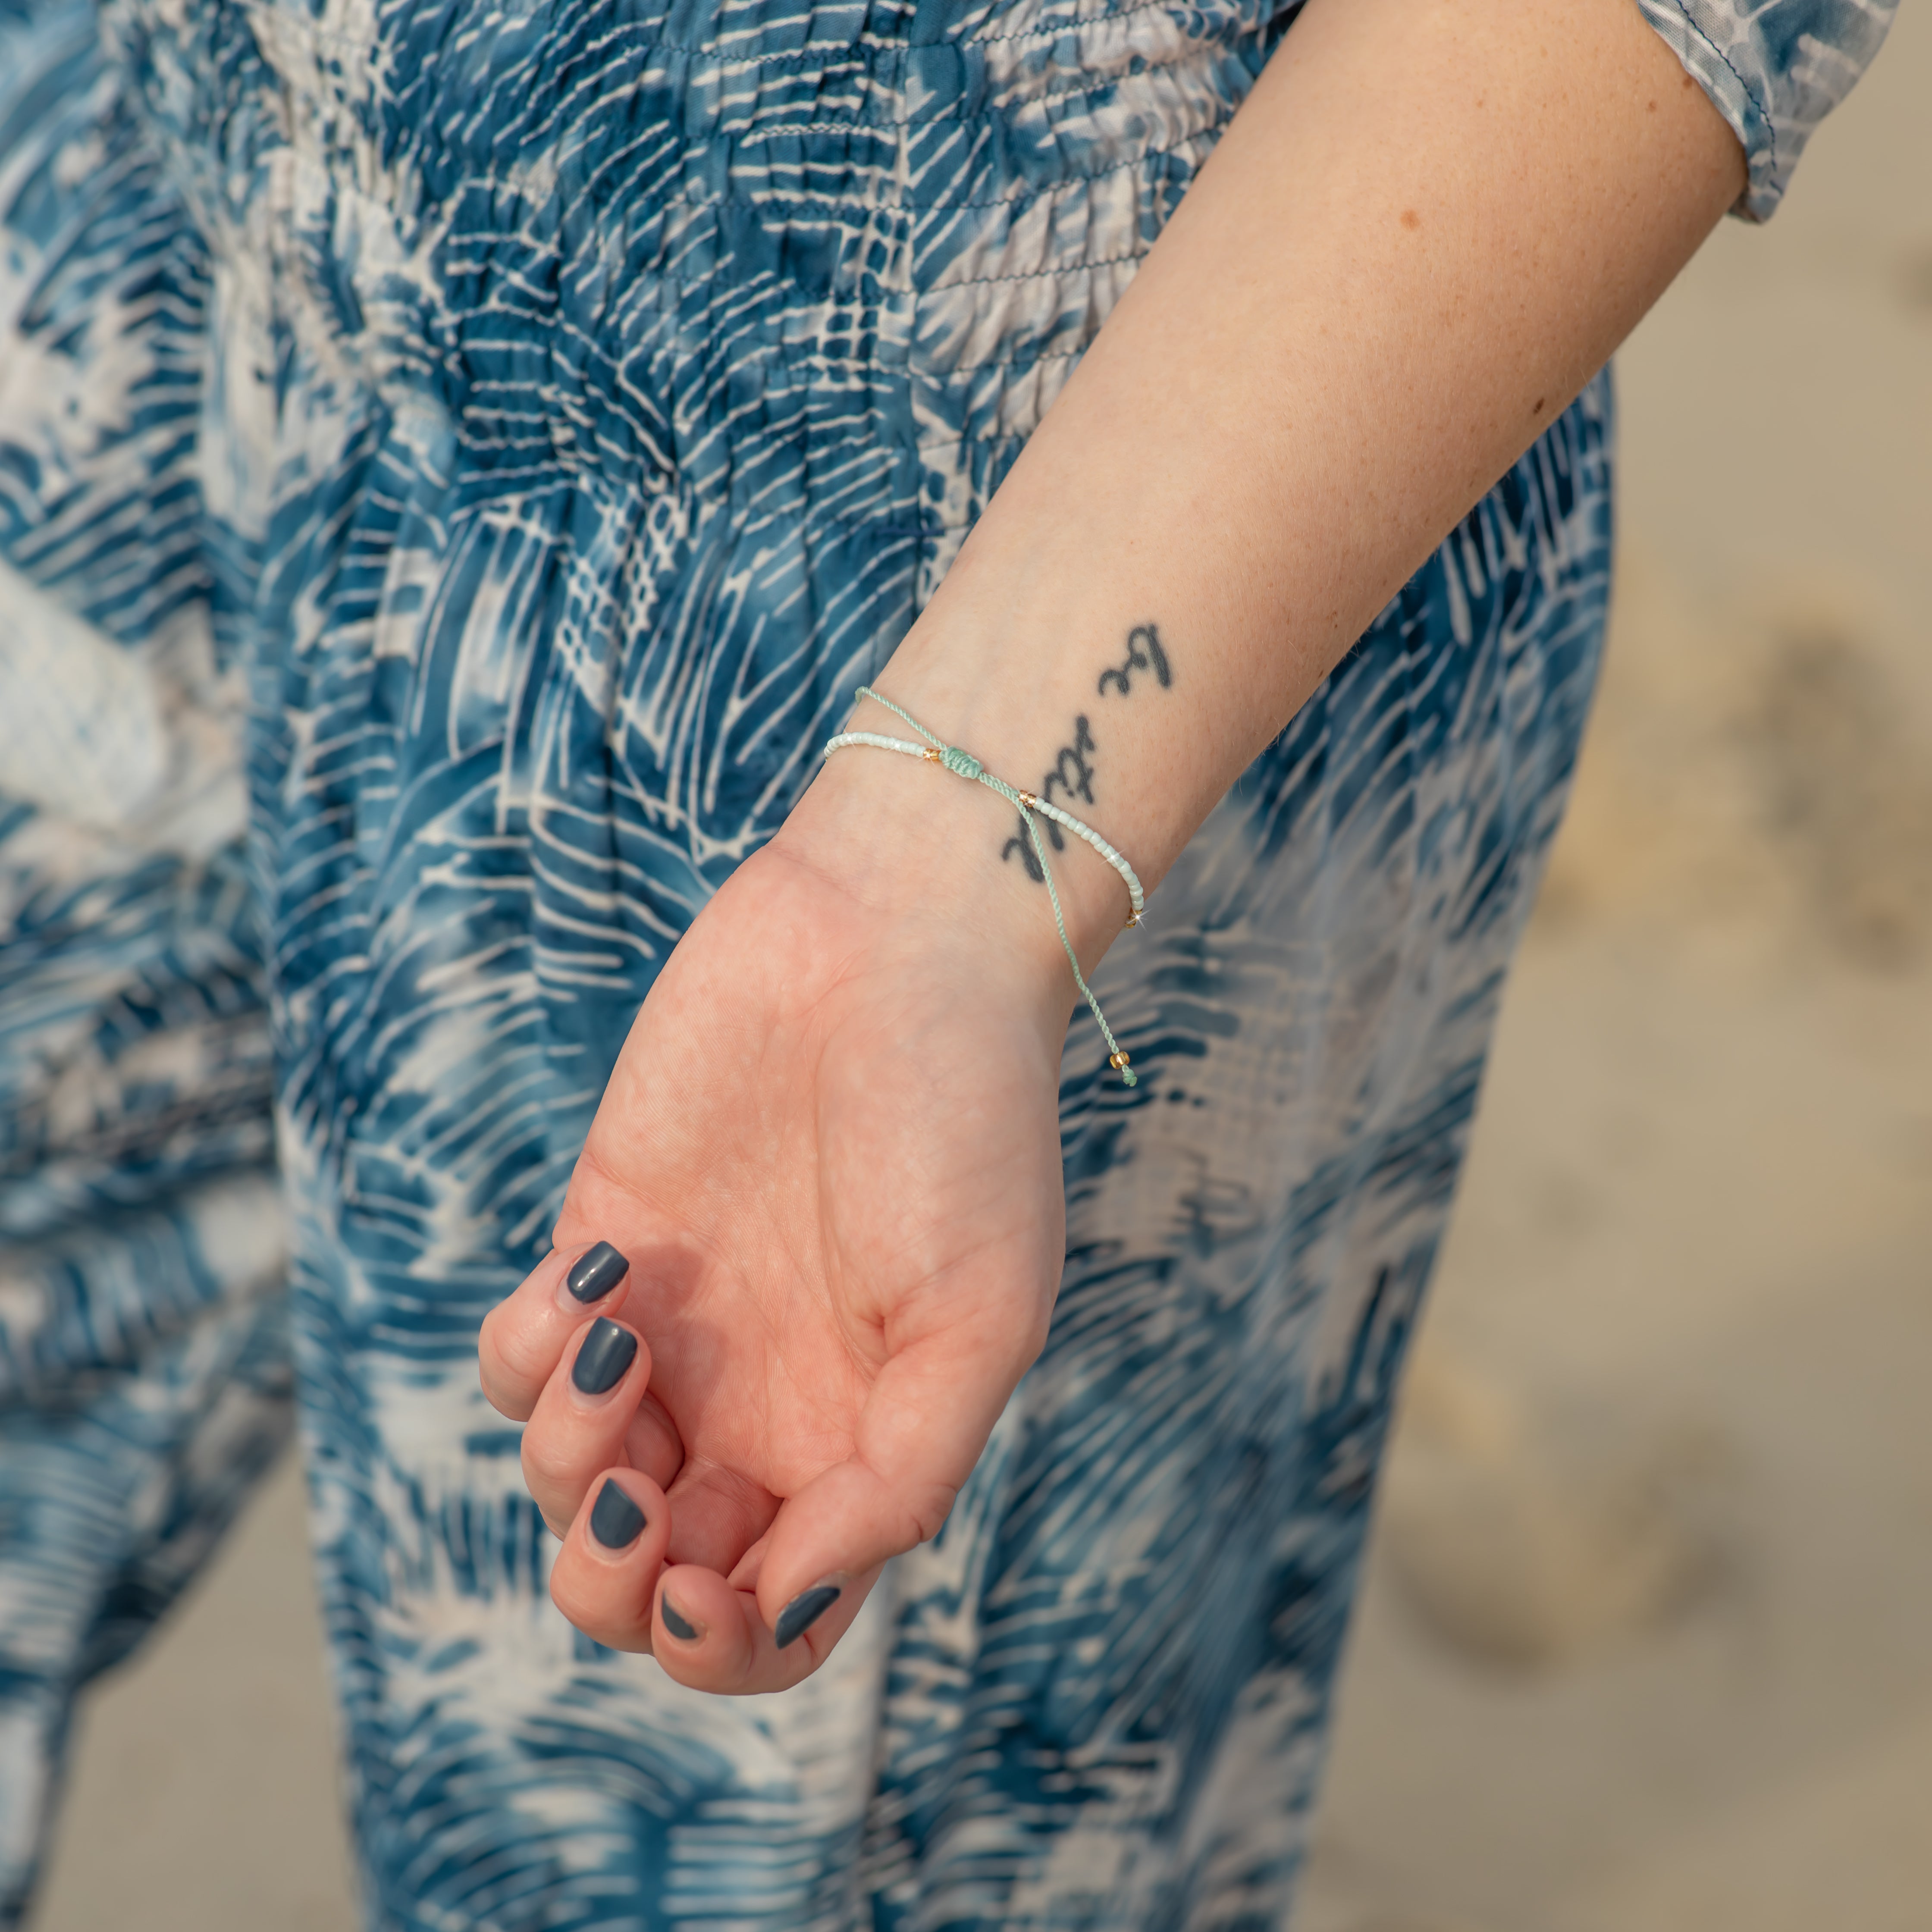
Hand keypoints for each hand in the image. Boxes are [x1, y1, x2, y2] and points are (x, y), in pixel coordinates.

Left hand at [478, 747, 1103, 1690]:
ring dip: (566, 1461)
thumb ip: (903, 1473)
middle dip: (616, 1583)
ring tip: (613, 1346)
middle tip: (636, 1498)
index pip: (775, 1620)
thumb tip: (792, 1594)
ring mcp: (676, 1335)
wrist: (893, 943)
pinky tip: (591, 1273)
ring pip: (570, 1486)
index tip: (704, 1584)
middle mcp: (760, 1408)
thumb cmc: (964, 1120)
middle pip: (648, 1583)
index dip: (722, 1647)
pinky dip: (527, 1352)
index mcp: (859, 1442)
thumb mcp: (982, 1312)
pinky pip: (519, 1363)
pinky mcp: (602, 1246)